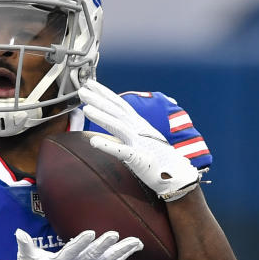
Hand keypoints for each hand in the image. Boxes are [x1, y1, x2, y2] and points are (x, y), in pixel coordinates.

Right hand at [14, 229, 141, 259]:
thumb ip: (24, 246)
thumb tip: (18, 232)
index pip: (70, 254)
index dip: (79, 244)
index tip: (89, 233)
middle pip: (91, 257)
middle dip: (103, 246)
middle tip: (114, 234)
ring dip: (121, 251)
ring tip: (137, 241)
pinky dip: (121, 255)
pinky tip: (133, 247)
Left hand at [78, 79, 199, 201]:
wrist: (177, 175)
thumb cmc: (158, 158)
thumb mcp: (141, 139)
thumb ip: (127, 130)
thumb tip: (113, 122)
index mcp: (138, 124)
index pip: (120, 104)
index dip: (105, 93)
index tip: (90, 84)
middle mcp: (138, 130)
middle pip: (116, 111)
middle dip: (98, 99)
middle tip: (82, 90)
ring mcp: (139, 143)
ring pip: (118, 126)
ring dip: (102, 117)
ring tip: (86, 109)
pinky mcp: (139, 159)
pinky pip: (121, 151)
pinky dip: (107, 145)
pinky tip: (94, 141)